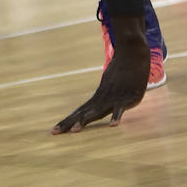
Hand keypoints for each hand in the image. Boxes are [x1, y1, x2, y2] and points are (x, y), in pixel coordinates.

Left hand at [52, 14, 148, 133]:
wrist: (132, 54)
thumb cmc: (121, 70)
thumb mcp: (109, 83)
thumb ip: (103, 96)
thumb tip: (96, 104)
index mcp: (97, 97)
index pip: (79, 111)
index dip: (67, 121)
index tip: (54, 130)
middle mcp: (102, 99)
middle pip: (83, 113)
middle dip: (69, 123)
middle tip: (54, 132)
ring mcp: (113, 98)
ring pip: (97, 111)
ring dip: (86, 120)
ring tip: (75, 130)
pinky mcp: (126, 98)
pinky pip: (120, 109)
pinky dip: (116, 116)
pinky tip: (113, 125)